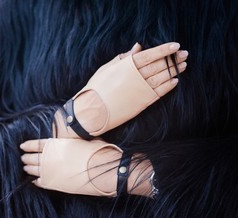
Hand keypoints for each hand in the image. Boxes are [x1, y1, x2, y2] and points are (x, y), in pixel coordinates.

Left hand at [20, 138, 154, 196]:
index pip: (37, 144)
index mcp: (56, 145)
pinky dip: (36, 181)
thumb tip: (71, 136)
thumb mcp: (83, 140)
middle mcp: (50, 158)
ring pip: (34, 169)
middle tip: (22, 157)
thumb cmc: (96, 152)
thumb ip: (71, 140)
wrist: (102, 170)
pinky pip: (40, 182)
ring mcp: (51, 171)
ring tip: (25, 167)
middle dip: (26, 157)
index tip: (22, 146)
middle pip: (33, 157)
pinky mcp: (55, 184)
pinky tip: (33, 180)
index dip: (28, 145)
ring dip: (28, 168)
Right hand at [55, 42, 187, 137]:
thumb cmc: (96, 88)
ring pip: (163, 78)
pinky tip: (175, 81)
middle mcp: (137, 77)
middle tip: (185, 54)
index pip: (151, 54)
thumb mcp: (106, 69)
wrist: (92, 111)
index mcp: (127, 66)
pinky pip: (160, 92)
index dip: (164, 49)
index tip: (176, 45)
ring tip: (183, 65)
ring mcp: (141, 90)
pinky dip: (169, 86)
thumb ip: (123, 58)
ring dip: (174, 71)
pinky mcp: (143, 102)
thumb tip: (138, 47)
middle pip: (160, 65)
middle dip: (173, 59)